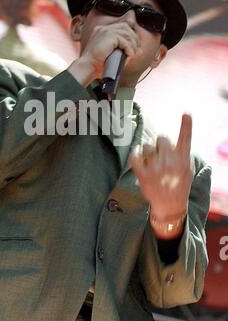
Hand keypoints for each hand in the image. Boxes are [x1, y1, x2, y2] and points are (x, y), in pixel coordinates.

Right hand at [68, 22, 141, 86]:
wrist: (88, 68)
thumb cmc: (97, 65)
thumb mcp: (113, 56)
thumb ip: (125, 51)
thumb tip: (140, 51)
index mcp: (102, 31)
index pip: (122, 27)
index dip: (130, 35)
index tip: (134, 46)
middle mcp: (103, 28)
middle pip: (126, 27)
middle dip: (134, 39)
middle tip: (136, 51)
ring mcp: (106, 31)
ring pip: (127, 33)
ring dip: (133, 45)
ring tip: (132, 54)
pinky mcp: (109, 36)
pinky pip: (125, 41)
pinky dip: (130, 48)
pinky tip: (129, 55)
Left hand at [129, 114, 192, 237]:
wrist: (170, 206)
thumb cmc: (178, 185)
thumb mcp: (187, 170)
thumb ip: (180, 155)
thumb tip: (170, 142)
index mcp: (183, 160)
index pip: (186, 139)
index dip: (186, 125)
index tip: (186, 113)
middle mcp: (170, 163)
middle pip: (161, 138)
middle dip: (159, 143)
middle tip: (160, 153)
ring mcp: (156, 169)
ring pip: (147, 146)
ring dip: (147, 150)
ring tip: (151, 161)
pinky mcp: (144, 175)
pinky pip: (134, 156)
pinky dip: (135, 154)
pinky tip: (138, 156)